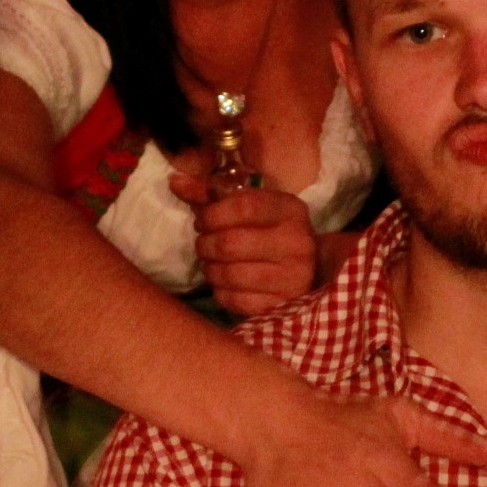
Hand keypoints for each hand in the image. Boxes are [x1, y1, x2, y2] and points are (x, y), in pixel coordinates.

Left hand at [171, 169, 317, 316]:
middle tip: (204, 244)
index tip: (203, 221)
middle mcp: (296, 242)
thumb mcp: (251, 206)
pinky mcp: (282, 305)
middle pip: (230, 243)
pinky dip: (220, 292)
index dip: (212, 214)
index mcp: (289, 210)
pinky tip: (224, 283)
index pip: (243, 206)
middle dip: (205, 244)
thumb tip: (175, 181)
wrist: (311, 270)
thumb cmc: (271, 231)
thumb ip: (212, 194)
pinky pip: (234, 300)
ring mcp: (293, 277)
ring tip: (212, 263)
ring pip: (229, 274)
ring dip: (210, 269)